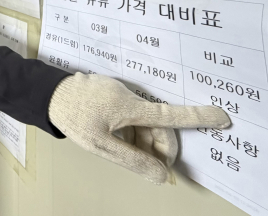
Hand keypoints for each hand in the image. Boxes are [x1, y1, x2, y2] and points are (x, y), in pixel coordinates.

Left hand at [48, 72, 230, 184]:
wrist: (45, 93)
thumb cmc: (71, 117)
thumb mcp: (99, 145)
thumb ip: (132, 160)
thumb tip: (161, 175)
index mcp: (128, 106)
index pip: (169, 114)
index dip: (198, 117)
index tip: (222, 117)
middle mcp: (127, 96)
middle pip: (157, 123)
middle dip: (161, 146)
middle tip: (155, 169)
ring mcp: (118, 93)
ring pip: (143, 121)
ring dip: (144, 141)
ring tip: (131, 156)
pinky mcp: (110, 94)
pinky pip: (129, 114)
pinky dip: (131, 131)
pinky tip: (120, 141)